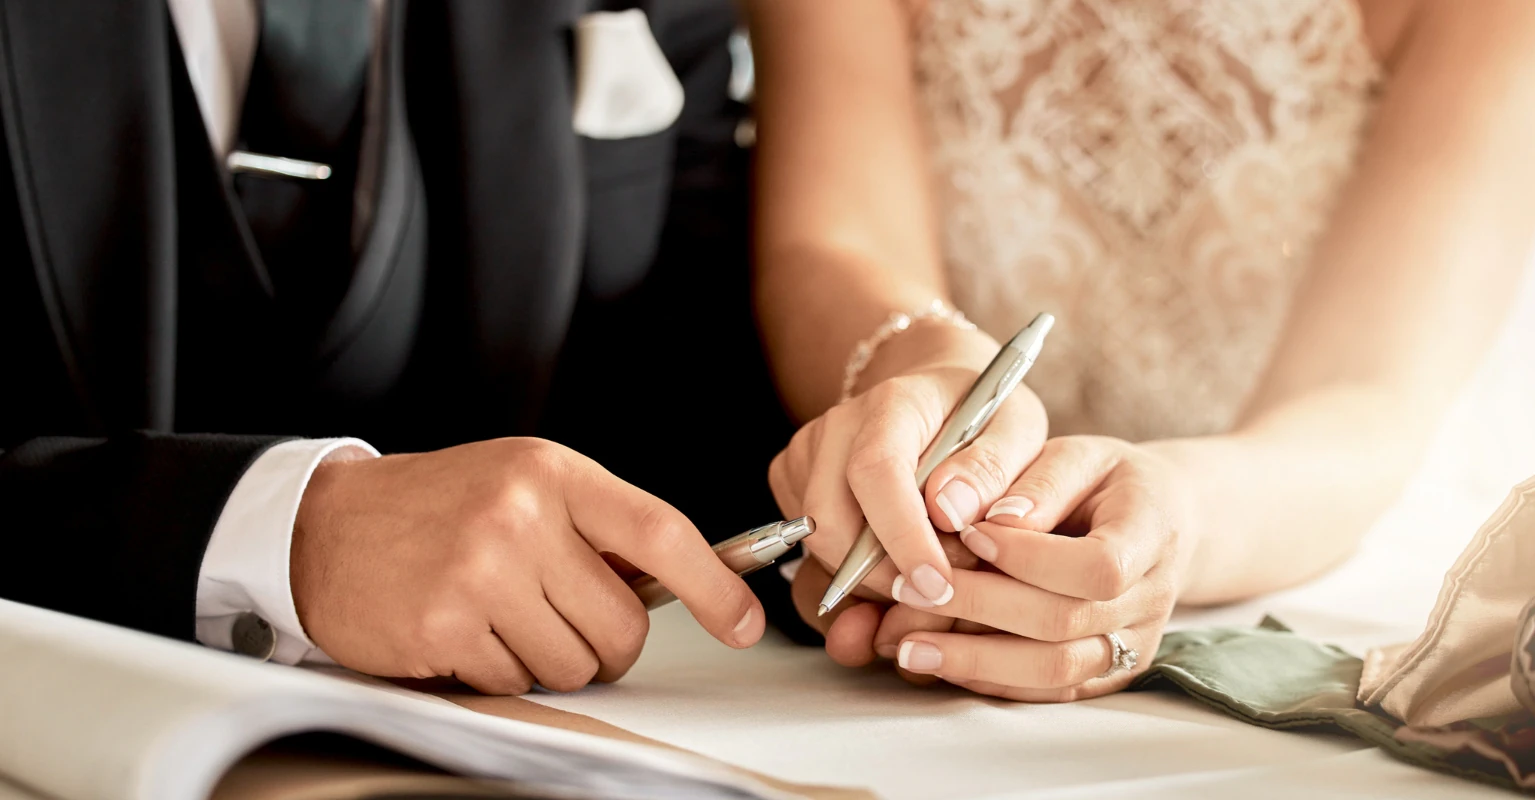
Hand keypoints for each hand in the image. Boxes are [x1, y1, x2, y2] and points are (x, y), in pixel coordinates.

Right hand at [289, 438, 763, 694]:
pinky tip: (462, 629)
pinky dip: (496, 670)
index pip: (659, 531)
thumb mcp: (524, 484)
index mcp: (552, 473)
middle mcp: (520, 516)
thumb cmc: (441, 506)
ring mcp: (481, 572)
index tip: (745, 622)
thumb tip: (685, 584)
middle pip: (621, 626)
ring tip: (502, 615)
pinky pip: (514, 682)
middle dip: (605, 644)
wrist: (326, 526)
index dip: (715, 586)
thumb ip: (597, 527)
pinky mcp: (444, 626)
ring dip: (547, 658)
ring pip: (573, 665)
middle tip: (559, 617)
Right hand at [768, 320, 1048, 607]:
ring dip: (872, 580)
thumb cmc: (983, 413)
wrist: (939, 394)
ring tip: (928, 567)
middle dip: (883, 577)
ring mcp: (809, 453)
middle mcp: (839, 425)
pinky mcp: (792, 480)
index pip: (877, 472)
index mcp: (894, 403)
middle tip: (942, 589)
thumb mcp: (1019, 430)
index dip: (902, 538)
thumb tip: (953, 514)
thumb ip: (995, 470)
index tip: (938, 585)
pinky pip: (812, 550)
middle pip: (831, 523)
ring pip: (820, 547)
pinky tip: (897, 556)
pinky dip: (855, 572)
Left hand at [865, 436, 1194, 700]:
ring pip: (1054, 669)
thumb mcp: (1079, 456)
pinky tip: (939, 662)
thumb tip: (990, 522)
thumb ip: (1039, 484)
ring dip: (975, 660)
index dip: (1028, 557)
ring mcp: (1133, 645)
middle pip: (1065, 623)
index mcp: (1152, 534)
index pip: (1097, 566)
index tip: (969, 534)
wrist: (1159, 522)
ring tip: (907, 646)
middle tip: (908, 591)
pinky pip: (1048, 690)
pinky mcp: (1105, 673)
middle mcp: (1150, 600)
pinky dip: (990, 679)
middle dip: (979, 608)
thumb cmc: (1107, 480)